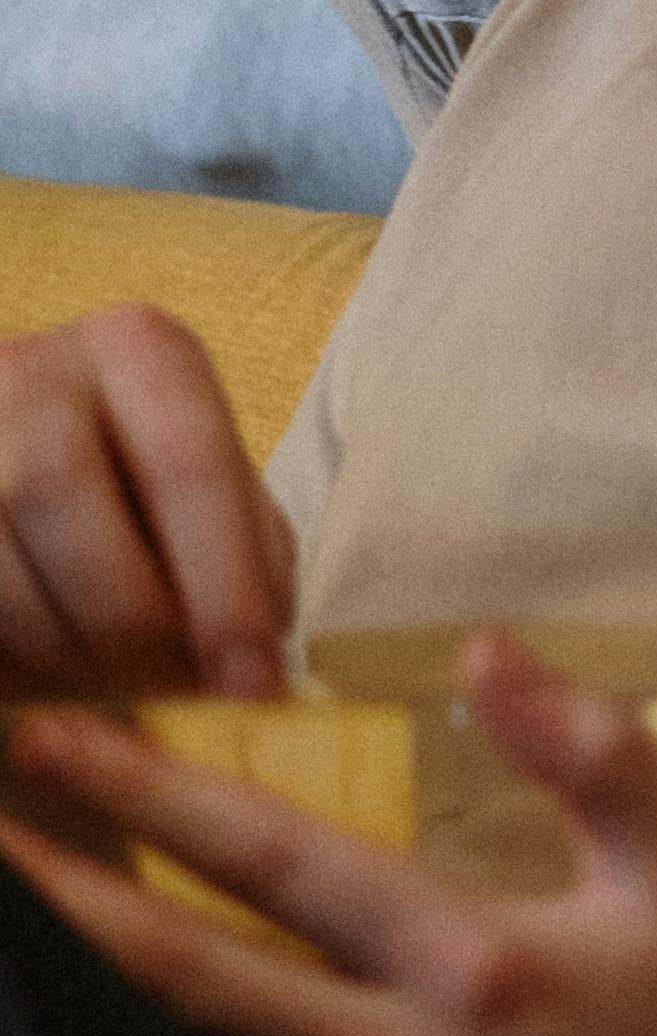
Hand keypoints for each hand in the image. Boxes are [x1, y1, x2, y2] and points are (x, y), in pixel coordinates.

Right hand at [0, 306, 292, 698]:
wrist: (26, 444)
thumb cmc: (145, 476)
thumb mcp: (215, 490)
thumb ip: (246, 558)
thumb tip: (251, 668)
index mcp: (139, 349)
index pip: (187, 465)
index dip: (225, 590)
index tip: (253, 686)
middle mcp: (32, 370)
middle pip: (58, 493)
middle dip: (124, 617)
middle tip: (167, 685)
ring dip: (55, 647)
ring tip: (108, 682)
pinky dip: (8, 657)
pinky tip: (44, 673)